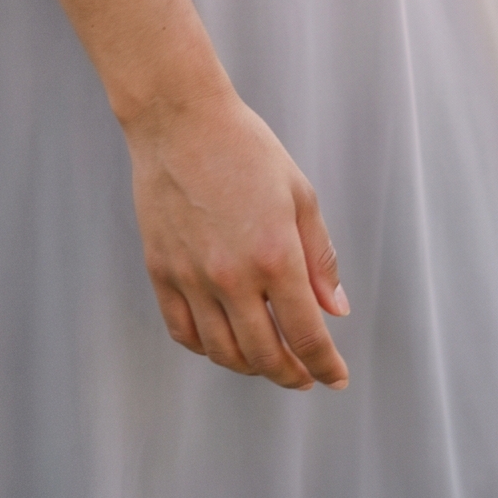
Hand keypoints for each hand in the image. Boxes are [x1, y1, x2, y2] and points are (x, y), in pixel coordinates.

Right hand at [123, 85, 350, 391]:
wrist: (180, 120)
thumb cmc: (245, 148)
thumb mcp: (299, 194)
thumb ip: (320, 257)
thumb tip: (337, 310)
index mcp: (275, 255)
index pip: (306, 334)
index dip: (325, 364)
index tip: (336, 377)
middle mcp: (232, 276)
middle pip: (265, 355)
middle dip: (292, 374)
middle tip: (305, 374)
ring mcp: (191, 278)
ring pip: (223, 352)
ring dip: (251, 366)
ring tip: (268, 359)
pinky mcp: (161, 272)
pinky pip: (184, 332)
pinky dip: (208, 348)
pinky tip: (224, 341)